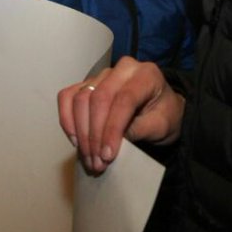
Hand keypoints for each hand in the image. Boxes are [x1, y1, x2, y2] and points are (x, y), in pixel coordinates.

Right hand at [58, 57, 184, 174]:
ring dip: (81, 132)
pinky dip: (67, 120)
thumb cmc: (164, 116)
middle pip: (98, 98)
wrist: (159, 109)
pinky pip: (67, 97)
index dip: (112, 129)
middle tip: (97, 162)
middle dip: (94, 134)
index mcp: (146, 74)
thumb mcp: (161, 126)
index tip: (108, 155)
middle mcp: (122, 69)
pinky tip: (75, 140)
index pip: (123, 99)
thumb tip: (110, 142)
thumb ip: (139, 130)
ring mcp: (102, 75)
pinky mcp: (87, 84)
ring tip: (89, 157)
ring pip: (80, 99)